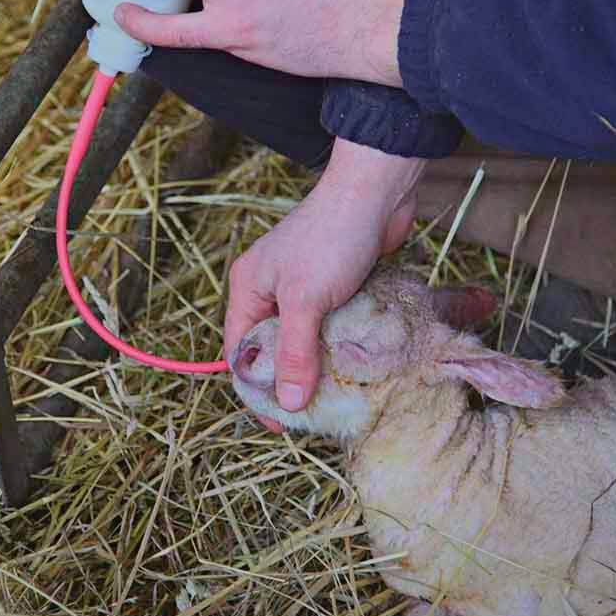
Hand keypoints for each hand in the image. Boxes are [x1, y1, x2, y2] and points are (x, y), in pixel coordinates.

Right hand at [224, 138, 425, 432]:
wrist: (375, 194)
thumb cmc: (331, 241)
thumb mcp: (306, 301)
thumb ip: (296, 353)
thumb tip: (287, 403)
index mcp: (248, 288)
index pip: (240, 350)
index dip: (256, 388)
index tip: (280, 422)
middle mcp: (269, 288)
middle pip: (271, 348)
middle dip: (288, 380)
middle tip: (311, 414)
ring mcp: (302, 287)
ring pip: (303, 339)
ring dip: (318, 365)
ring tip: (336, 398)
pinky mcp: (333, 285)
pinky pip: (329, 326)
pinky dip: (339, 346)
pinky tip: (354, 367)